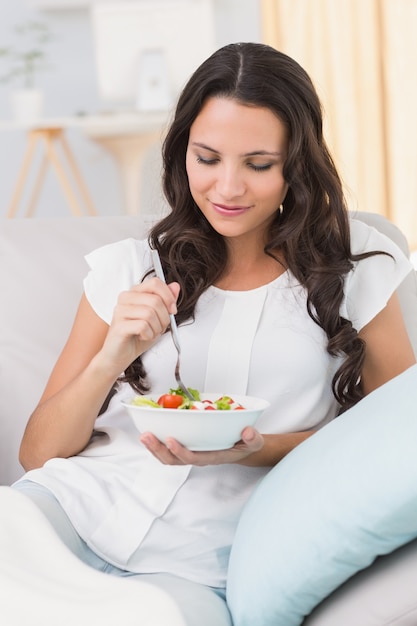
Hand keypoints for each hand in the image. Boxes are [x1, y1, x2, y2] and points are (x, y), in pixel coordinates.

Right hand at [98, 277, 179, 375]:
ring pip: (150, 313)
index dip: (168, 296)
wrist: (120, 355)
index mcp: (135, 292)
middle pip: (155, 300)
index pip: (155, 282)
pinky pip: (143, 326)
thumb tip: (175, 286)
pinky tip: (142, 337)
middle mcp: (125, 298)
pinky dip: (148, 335)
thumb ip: (166, 301)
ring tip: (150, 333)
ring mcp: (120, 311)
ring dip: (156, 328)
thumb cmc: (138, 336)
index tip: (172, 310)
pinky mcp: (119, 325)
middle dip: (164, 318)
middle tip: (159, 328)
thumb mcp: (158, 317)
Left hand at [139, 426, 263, 465]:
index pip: (194, 458)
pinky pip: (169, 450)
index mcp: (213, 456)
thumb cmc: (246, 444)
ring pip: (168, 457)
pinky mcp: (187, 447)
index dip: (180, 451)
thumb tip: (248, 432)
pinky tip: (150, 431)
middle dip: (159, 450)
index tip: (170, 439)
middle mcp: (199, 457)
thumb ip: (253, 438)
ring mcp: (191, 453)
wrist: (243, 447)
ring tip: (144, 435)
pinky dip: (158, 442)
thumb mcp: (254, 441)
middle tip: (147, 436)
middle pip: (174, 460)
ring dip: (154, 447)